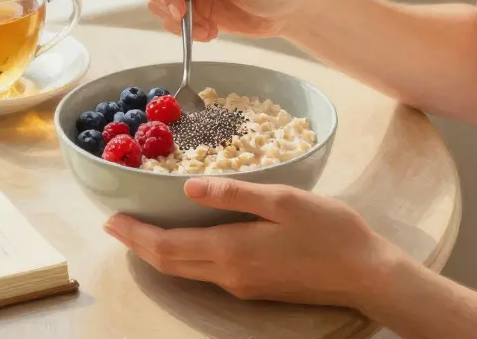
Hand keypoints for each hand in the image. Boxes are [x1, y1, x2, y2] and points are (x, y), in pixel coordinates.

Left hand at [103, 177, 402, 307]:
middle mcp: (229, 274)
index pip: (168, 246)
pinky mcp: (255, 288)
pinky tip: (184, 242)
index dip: (135, 234)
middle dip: (138, 244)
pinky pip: (205, 273)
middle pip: (169, 263)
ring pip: (186, 271)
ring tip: (140, 232)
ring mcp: (242, 285)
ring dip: (158, 253)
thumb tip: (188, 188)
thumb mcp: (283, 200)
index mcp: (231, 250)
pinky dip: (183, 257)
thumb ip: (233, 194)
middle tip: (114, 225)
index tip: (110, 219)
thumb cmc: (330, 231)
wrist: (365, 274)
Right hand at [146, 0, 312, 39]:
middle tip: (193, 23)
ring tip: (208, 30)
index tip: (178, 7)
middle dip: (170, 6)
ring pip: (160, 4)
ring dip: (179, 22)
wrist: (288, 10)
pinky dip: (186, 31)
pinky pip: (173, 21)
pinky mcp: (194, 8)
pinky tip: (209, 33)